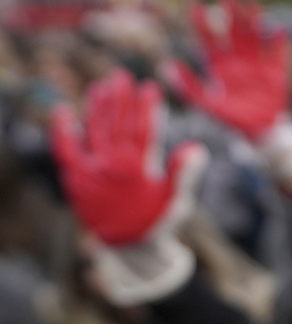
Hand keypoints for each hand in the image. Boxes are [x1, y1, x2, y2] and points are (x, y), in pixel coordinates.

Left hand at [51, 70, 207, 304]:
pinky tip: (64, 111)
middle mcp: (112, 166)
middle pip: (117, 123)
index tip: (150, 86)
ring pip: (93, 131)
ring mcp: (91, 171)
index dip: (147, 106)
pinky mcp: (75, 178)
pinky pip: (65, 149)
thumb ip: (184, 172)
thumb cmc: (156, 221)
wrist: (126, 247)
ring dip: (97, 107)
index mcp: (138, 169)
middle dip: (121, 98)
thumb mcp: (176, 200)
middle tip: (122, 76)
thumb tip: (197, 148)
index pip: (144, 129)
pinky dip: (63, 130)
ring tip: (101, 87)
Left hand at [171, 0, 290, 140]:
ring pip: (255, 37)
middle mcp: (239, 61)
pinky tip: (278, 30)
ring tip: (251, 5)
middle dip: (230, 14)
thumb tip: (167, 66)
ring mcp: (258, 65)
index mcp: (220, 66)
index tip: (193, 4)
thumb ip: (188, 86)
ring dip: (253, 22)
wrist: (259, 132)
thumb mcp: (205, 104)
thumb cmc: (231, 119)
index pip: (208, 39)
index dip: (201, 22)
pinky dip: (278, 43)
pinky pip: (278, 55)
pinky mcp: (276, 73)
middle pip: (233, 32)